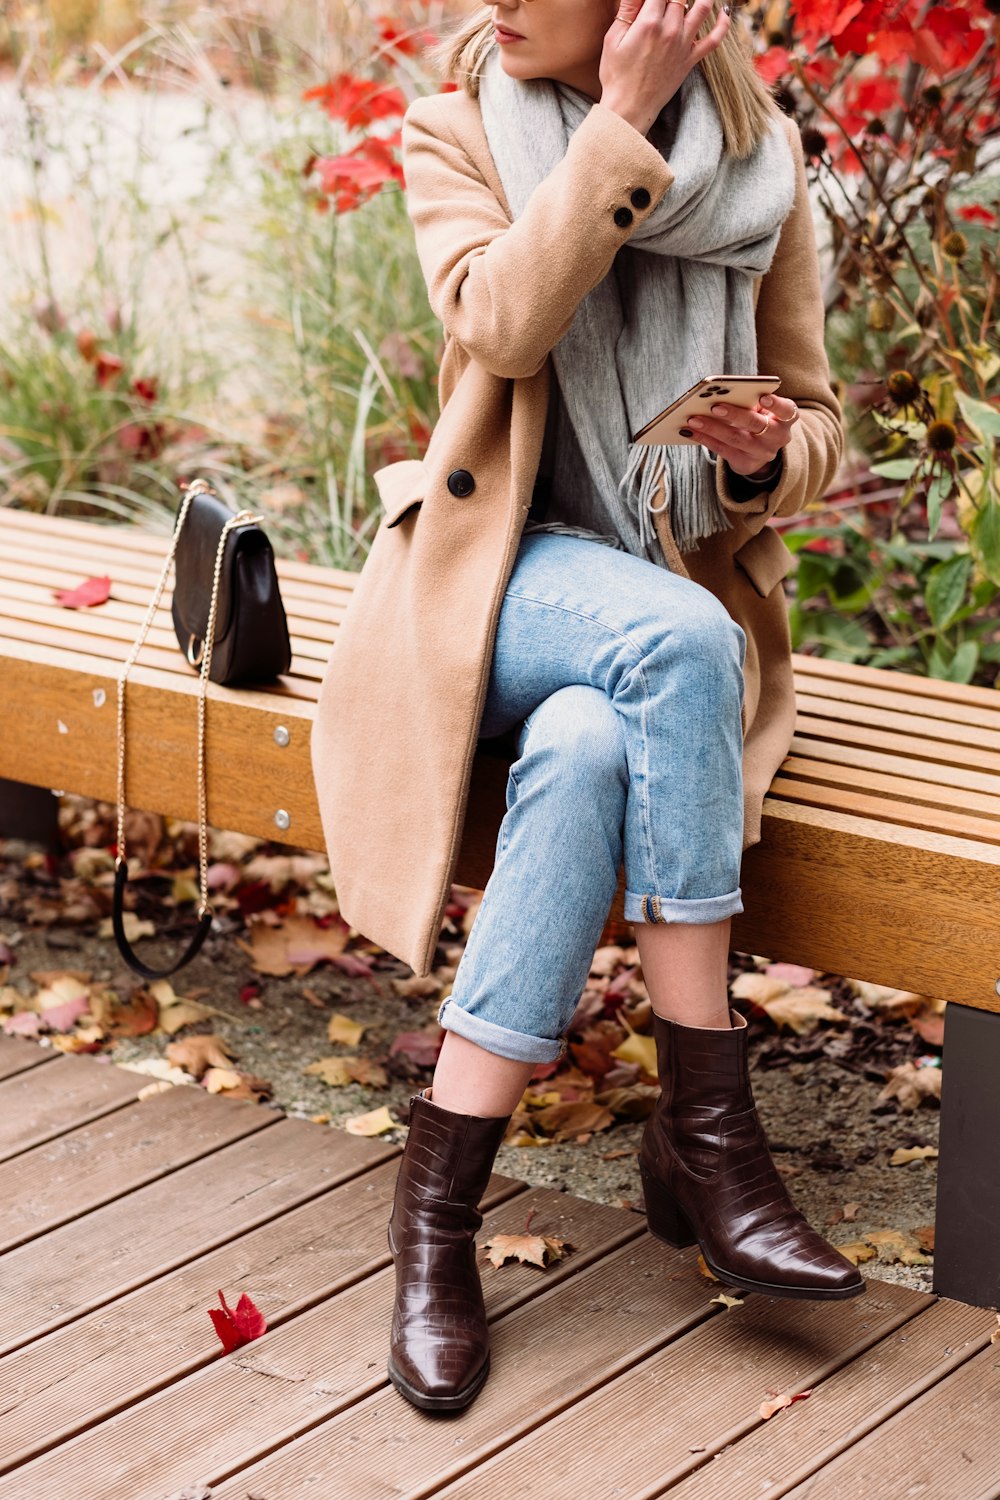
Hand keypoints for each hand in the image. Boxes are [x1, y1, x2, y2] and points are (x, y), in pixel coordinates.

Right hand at [600, 0, 730, 136]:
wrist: (629, 108)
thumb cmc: (616, 75)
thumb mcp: (613, 38)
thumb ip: (628, 9)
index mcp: (649, 22)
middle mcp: (671, 30)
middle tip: (669, 1)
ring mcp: (684, 45)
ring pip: (703, 7)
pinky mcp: (690, 59)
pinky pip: (715, 39)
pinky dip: (723, 23)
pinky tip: (723, 12)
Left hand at [680, 392, 798, 479]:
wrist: (763, 449)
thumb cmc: (760, 418)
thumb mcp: (763, 410)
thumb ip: (751, 401)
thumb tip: (720, 393)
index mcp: (785, 419)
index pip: (787, 411)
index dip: (776, 405)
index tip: (764, 397)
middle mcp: (776, 438)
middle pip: (756, 425)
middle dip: (735, 415)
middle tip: (714, 406)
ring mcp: (761, 453)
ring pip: (735, 439)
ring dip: (712, 428)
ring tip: (693, 418)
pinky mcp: (745, 464)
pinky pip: (722, 450)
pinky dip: (705, 439)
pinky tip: (690, 431)